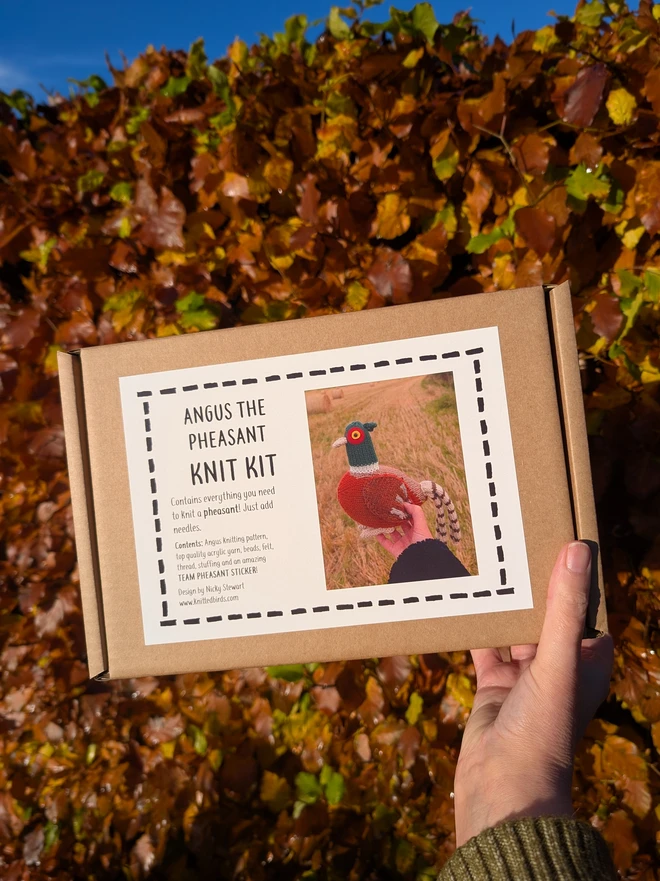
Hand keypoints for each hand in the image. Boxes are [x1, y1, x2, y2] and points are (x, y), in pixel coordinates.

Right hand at [375, 502, 432, 557]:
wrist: (421, 559)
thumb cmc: (424, 541)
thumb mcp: (422, 524)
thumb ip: (416, 512)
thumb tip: (406, 503)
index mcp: (418, 530)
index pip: (411, 518)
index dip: (406, 511)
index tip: (398, 504)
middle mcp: (410, 536)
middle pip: (401, 525)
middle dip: (395, 518)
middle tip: (388, 510)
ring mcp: (403, 543)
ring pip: (393, 533)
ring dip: (387, 527)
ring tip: (380, 518)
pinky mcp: (395, 550)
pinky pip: (386, 543)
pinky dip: (380, 537)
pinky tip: (376, 530)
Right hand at [454, 541, 612, 846]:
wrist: (503, 786)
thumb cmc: (542, 727)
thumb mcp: (558, 663)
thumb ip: (566, 609)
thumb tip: (577, 550)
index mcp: (588, 660)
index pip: (585, 607)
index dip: (574, 574)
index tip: (556, 536)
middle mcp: (560, 665)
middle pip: (547, 613)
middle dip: (531, 582)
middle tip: (512, 539)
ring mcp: (525, 675)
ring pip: (513, 627)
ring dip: (500, 602)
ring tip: (485, 562)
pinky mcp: (494, 683)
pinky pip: (484, 646)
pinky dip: (473, 625)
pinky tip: (458, 599)